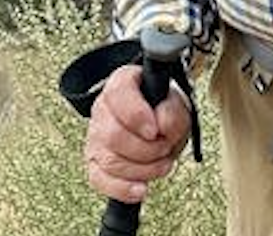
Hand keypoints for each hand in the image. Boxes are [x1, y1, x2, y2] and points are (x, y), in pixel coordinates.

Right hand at [84, 63, 192, 202]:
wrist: (160, 124)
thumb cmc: (165, 111)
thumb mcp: (178, 105)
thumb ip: (173, 111)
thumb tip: (162, 126)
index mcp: (122, 84)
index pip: (118, 94)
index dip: (137, 116)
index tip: (155, 131)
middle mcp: (102, 108)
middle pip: (113, 135)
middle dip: (146, 149)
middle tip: (165, 147)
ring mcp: (95, 137)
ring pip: (110, 161)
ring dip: (143, 169)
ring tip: (162, 163)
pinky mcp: (94, 163)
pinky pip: (100, 180)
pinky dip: (123, 188)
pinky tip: (141, 188)